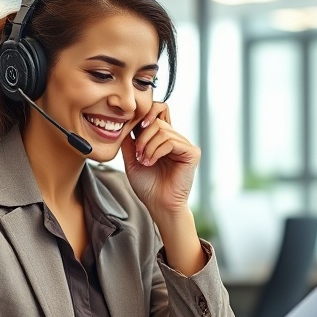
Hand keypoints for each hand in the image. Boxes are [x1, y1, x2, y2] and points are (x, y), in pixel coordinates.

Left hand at [121, 102, 199, 218]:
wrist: (159, 205)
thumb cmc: (148, 186)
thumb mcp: (132, 160)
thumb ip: (130, 141)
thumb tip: (126, 123)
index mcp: (163, 139)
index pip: (158, 112)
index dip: (146, 114)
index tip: (135, 128)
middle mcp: (175, 139)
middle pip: (157, 121)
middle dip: (142, 137)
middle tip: (138, 154)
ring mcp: (184, 145)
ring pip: (162, 131)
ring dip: (148, 146)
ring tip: (144, 161)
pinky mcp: (191, 153)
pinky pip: (171, 141)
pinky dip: (157, 151)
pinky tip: (151, 162)